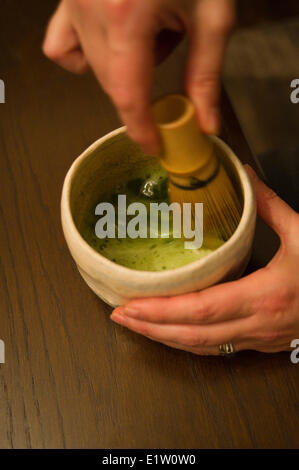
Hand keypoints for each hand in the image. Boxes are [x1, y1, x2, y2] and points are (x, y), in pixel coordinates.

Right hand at [43, 0, 234, 152]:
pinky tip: (111, 40)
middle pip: (112, 84)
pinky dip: (85, 54)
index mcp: (126, 14)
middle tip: (171, 61)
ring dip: (124, 67)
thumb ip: (206, 73)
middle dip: (142, 91)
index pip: (128, 94)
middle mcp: (91, 7)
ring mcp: (74, 0)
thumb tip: (205, 121)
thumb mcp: (212, 14)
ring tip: (149, 31)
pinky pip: (61, 43)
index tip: (152, 144)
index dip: (141, 128)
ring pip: (92, 67)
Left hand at [111, 165, 298, 354]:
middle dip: (152, 327)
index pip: (201, 309)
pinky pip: (218, 349)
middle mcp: (259, 324)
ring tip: (137, 325)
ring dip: (166, 338)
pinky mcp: (264, 343)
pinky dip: (189, 343)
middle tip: (120, 315)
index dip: (162, 310)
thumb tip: (245, 176)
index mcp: (266, 295)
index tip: (131, 304)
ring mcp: (260, 339)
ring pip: (203, 348)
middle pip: (193, 334)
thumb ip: (270, 206)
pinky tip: (173, 335)